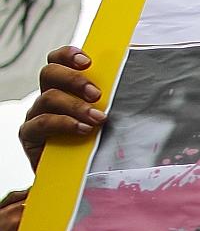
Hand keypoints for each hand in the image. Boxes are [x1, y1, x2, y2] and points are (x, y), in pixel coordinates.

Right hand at [21, 46, 103, 171]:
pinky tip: (83, 129)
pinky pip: (42, 123)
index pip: (58, 61)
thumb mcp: (107, 118)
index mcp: (64, 87)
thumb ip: (110, 101)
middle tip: (96, 94)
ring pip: (48, 98)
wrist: (79, 175)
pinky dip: (64, 124)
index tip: (87, 61)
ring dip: (75, 106)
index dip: (69, 55)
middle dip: (74, 80)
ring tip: (97, 118)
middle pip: (50, 73)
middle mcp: (48, 97)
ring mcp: (37, 114)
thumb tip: (139, 84)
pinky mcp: (30, 134)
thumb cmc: (96, 143)